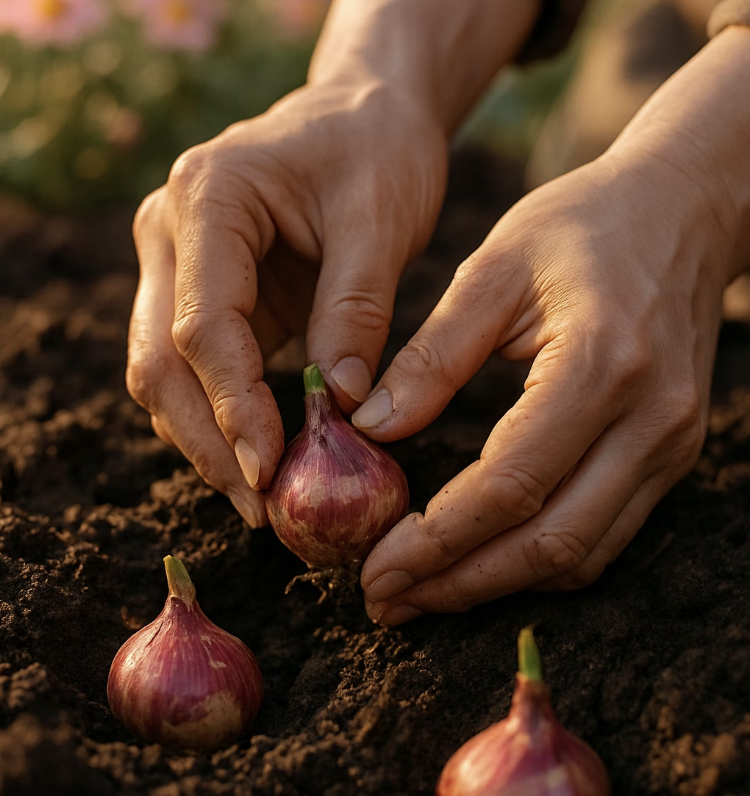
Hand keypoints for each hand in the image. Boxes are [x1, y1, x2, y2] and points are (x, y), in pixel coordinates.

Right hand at [127, 80, 446, 524]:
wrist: (365, 116)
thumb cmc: (377, 151)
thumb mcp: (381, 222)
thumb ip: (354, 313)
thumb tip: (341, 409)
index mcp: (206, 199)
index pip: (201, 326)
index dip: (233, 407)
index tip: (271, 468)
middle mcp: (169, 233)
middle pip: (159, 361)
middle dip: (208, 441)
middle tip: (259, 507)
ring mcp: (176, 266)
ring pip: (163, 375)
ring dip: (207, 441)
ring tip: (260, 497)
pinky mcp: (202, 294)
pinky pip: (194, 370)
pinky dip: (221, 418)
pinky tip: (260, 459)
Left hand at [358, 151, 733, 624]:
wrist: (685, 211)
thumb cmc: (584, 225)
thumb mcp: (494, 268)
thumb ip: (432, 355)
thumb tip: (370, 428)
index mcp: (600, 365)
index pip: (509, 486)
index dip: (436, 541)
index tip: (373, 568)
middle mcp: (649, 421)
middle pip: (548, 543)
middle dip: (458, 585)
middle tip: (385, 602)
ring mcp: (670, 446)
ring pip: (580, 555)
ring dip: (495, 586)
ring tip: (421, 593)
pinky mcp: (671, 455)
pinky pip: (603, 536)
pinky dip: (536, 562)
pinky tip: (481, 561)